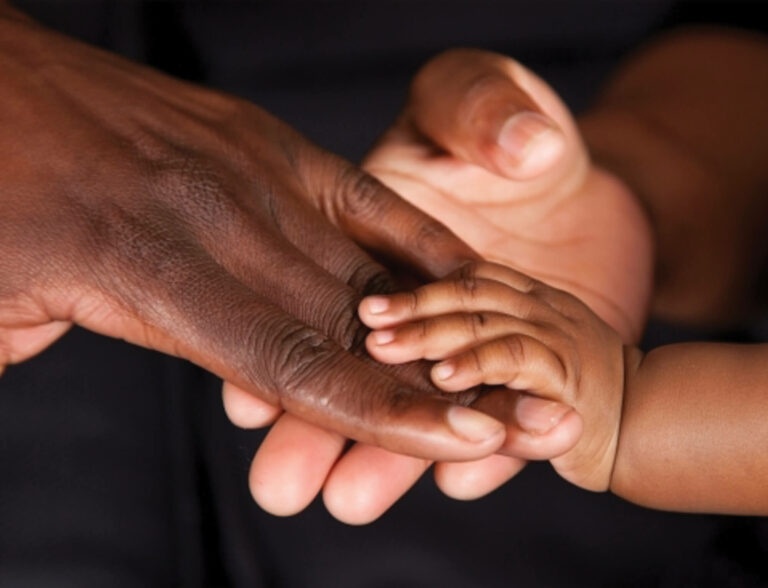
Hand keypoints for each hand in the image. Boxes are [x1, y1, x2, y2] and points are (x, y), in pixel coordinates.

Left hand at [0, 13, 507, 459]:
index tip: (468, 442)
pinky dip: (418, 242)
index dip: (385, 414)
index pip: (293, 363)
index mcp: (139, 264)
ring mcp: (245, 165)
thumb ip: (73, 364)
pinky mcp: (261, 138)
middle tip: (524, 420)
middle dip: (441, 379)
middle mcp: (211, 213)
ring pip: (363, 263)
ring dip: (442, 322)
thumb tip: (197, 397)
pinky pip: (360, 196)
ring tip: (509, 366)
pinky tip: (471, 274)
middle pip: (348, 320)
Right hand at [240, 50, 640, 522]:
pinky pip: (490, 402)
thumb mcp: (485, 97)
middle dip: (308, 428)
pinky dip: (475, 438)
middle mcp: (389, 297)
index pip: (310, 294)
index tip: (250, 399)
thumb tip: (525, 147)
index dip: (276, 343)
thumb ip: (481, 105)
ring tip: (353, 499)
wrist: (588, 185)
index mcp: (359, 233)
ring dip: (381, 452)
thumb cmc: (518, 128)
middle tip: (280, 485)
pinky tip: (461, 475)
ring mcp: (446, 337)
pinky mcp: (500, 359)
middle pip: (343, 365)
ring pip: (409, 401)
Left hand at [360, 261, 628, 490]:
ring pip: (484, 319)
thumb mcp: (520, 359)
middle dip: (412, 305)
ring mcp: (557, 335)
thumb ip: (479, 349)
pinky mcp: (570, 374)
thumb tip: (415, 362)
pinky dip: (477, 364)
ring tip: (381, 346)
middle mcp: (539, 307)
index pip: (466, 276)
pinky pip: (517, 358)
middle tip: (364, 318)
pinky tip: (440, 377)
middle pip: (467, 291)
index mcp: (525, 297)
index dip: (417, 284)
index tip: (369, 298)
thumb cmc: (569, 394)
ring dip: (430, 333)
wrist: (644, 422)